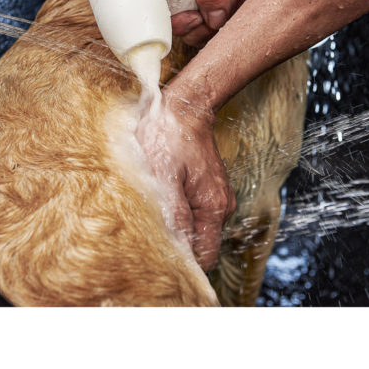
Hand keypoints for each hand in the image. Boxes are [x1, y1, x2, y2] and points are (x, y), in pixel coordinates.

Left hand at [136, 88, 235, 270]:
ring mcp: (216, 196)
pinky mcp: (207, 187)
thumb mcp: (164, 175)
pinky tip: (161, 198)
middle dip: (177, 244)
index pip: (205, 256)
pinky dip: (178, 211)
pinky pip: (194, 211)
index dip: (184, 263)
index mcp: (213, 207)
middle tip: (147, 236)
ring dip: (176, 226)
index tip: (158, 260)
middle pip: (201, 243)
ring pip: (196, 227)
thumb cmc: (169, 135)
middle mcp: (221, 206)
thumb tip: (178, 248)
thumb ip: (173, 213)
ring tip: (152, 211)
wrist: (183, 105)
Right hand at [162, 0, 299, 46]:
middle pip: (183, 30)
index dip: (179, 21)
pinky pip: (219, 32)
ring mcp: (198, 9)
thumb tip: (213, 21)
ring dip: (224, 19)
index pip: (161, 15)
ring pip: (202, 34)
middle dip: (207, 21)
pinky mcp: (215, 16)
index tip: (198, 14)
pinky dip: (234, 19)